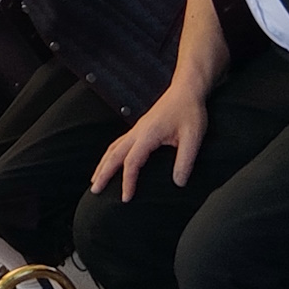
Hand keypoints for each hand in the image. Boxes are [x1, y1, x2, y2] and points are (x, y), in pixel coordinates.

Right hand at [91, 84, 207, 199]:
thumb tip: (178, 183)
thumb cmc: (190, 111)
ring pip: (113, 148)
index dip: (128, 181)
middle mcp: (138, 131)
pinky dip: (110, 155)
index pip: (132, 162)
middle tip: (94, 190)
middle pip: (114, 155)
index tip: (125, 198)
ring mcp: (137, 129)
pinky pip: (119, 143)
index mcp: (148, 135)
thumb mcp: (193, 137)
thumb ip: (185, 161)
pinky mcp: (140, 127)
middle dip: (103, 173)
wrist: (186, 90)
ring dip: (103, 164)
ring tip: (95, 179)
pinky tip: (110, 161)